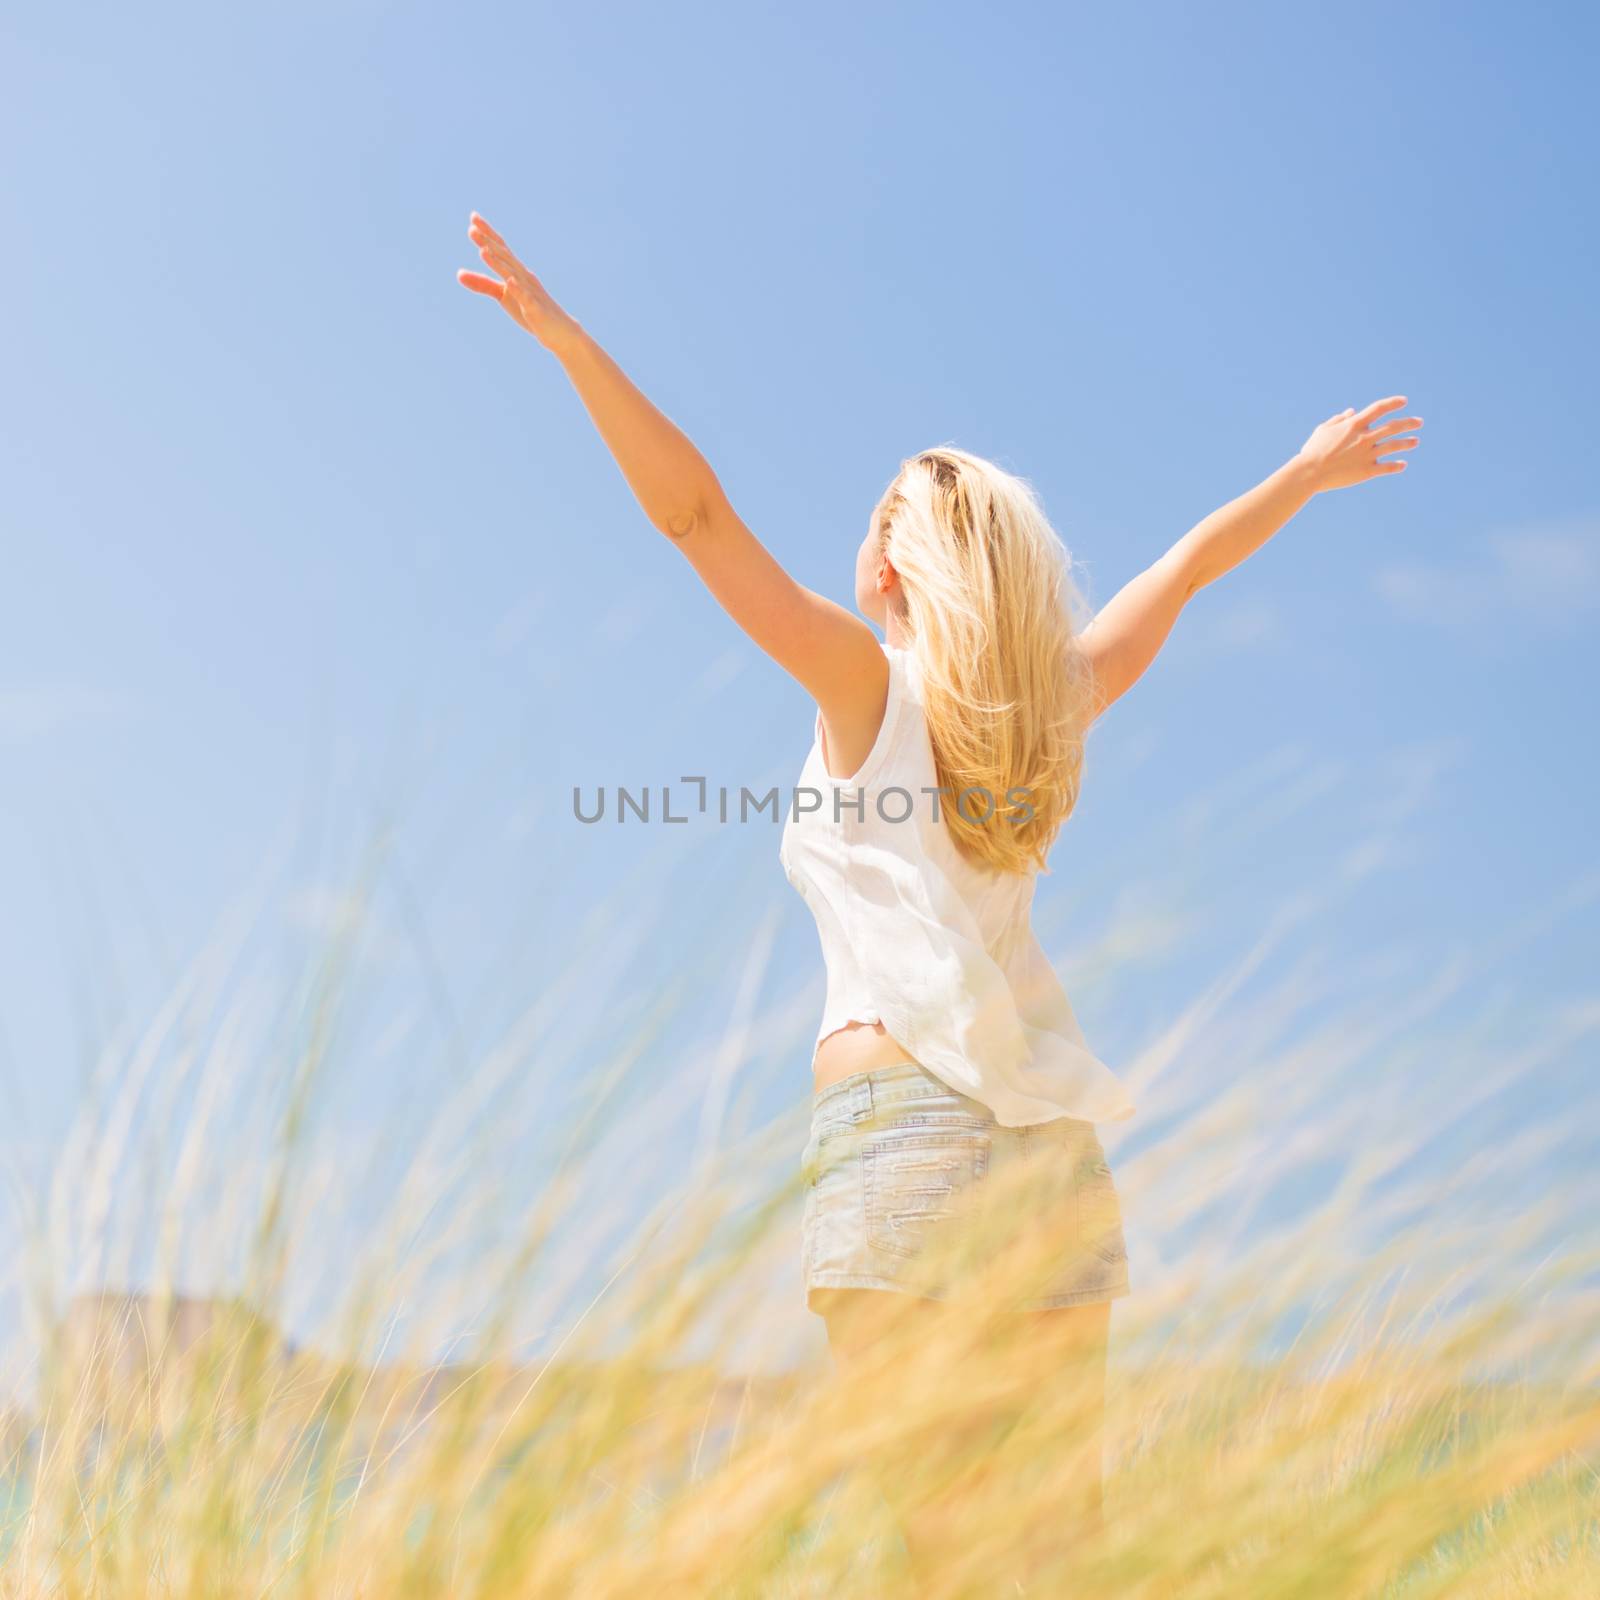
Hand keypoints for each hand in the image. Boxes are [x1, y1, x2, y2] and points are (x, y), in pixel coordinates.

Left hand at [457, 212, 582, 353]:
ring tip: (483, 250)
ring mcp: (530, 291)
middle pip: (504, 256)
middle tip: (472, 228)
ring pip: (512, 274)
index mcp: (515, 271)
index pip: (501, 248)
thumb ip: (482, 284)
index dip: (488, 233)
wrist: (561, 331)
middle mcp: (523, 276)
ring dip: (498, 262)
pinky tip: (509, 281)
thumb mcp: (503, 296)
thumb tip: (458, 273)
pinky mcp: (535, 309)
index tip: (473, 216)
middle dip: (489, 243)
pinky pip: (525, 297)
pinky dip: (517, 288)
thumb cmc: (531, 310)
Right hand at [1295, 396, 1422, 491]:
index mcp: (1354, 425)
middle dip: (1409, 422)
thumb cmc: (1313, 450)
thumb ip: (1339, 419)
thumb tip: (1351, 411)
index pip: (1379, 408)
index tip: (1404, 401)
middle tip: (1419, 422)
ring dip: (1407, 443)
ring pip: (1394, 446)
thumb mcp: (1323, 430)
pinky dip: (1396, 466)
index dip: (1393, 403)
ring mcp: (1367, 454)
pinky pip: (1387, 467)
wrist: (1310, 472)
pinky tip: (1403, 464)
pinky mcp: (1366, 471)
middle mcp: (1365, 437)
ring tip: (1416, 441)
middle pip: (1393, 426)